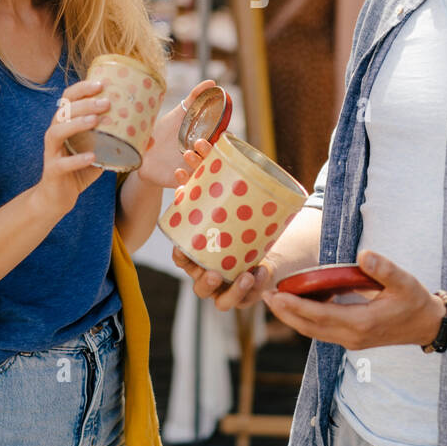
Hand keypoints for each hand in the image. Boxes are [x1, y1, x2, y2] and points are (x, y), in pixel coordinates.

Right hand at [32, 78, 109, 220]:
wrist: (58, 197)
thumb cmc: (80, 170)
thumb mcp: (102, 153)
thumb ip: (120, 143)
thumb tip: (151, 138)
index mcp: (66, 124)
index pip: (69, 99)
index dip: (82, 88)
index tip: (102, 83)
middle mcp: (55, 134)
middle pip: (63, 111)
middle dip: (84, 104)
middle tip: (106, 103)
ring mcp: (52, 152)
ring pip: (56, 132)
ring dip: (76, 124)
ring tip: (95, 121)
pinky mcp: (52, 171)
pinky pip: (61, 163)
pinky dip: (76, 159)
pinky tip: (91, 156)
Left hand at [136, 78, 217, 185]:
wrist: (142, 154)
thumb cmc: (164, 132)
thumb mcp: (178, 114)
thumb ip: (194, 98)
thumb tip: (212, 82)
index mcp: (204, 140)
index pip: (222, 142)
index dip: (225, 139)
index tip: (223, 134)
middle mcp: (201, 156)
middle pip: (214, 156)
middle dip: (209, 150)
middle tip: (200, 142)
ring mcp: (192, 170)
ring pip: (202, 170)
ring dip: (197, 162)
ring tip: (186, 153)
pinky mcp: (180, 182)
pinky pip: (187, 184)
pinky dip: (184, 179)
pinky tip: (176, 172)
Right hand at [169, 137, 277, 308]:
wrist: (265, 240)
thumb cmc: (237, 218)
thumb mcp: (227, 198)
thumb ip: (212, 175)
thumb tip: (200, 144)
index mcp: (199, 253)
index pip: (182, 258)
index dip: (181, 257)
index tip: (185, 252)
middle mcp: (209, 273)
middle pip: (199, 284)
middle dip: (205, 281)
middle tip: (215, 271)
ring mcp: (229, 287)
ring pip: (222, 301)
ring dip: (233, 291)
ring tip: (245, 275)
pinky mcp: (248, 293)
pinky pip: (249, 297)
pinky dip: (257, 288)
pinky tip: (262, 272)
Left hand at [261, 248, 445, 348]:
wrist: (427, 325)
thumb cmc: (415, 301)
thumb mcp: (405, 282)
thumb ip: (384, 269)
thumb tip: (364, 255)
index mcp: (361, 324)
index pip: (320, 316)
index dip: (296, 306)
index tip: (276, 295)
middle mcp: (352, 336)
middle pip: (309, 328)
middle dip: (285, 313)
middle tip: (265, 296)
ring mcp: (350, 340)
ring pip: (312, 331)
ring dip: (292, 317)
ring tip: (274, 299)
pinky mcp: (350, 338)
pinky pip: (321, 330)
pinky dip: (305, 318)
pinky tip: (297, 303)